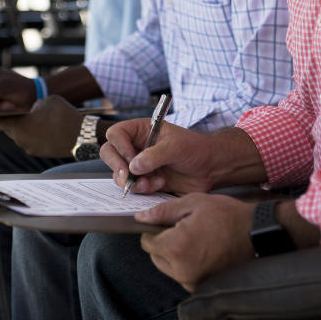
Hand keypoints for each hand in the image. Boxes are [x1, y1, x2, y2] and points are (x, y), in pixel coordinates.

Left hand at [0, 96, 81, 156]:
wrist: (81, 135)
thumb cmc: (63, 116)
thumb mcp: (46, 101)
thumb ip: (32, 105)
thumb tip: (30, 112)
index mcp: (19, 125)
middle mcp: (21, 139)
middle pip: (11, 128)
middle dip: (15, 120)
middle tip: (25, 113)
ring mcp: (31, 147)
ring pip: (23, 134)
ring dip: (28, 127)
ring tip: (45, 120)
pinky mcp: (40, 152)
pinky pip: (33, 141)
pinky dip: (37, 134)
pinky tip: (49, 128)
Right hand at [100, 120, 216, 194]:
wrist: (210, 168)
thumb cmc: (195, 149)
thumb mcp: (176, 147)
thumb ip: (154, 155)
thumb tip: (134, 166)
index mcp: (141, 130)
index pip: (116, 134)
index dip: (120, 147)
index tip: (131, 159)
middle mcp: (136, 146)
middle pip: (110, 153)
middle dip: (117, 167)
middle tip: (128, 177)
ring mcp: (139, 165)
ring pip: (119, 174)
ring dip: (133, 181)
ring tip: (153, 181)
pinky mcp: (145, 181)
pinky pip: (133, 187)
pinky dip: (143, 189)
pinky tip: (159, 184)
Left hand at [137, 193, 255, 291]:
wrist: (255, 233)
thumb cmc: (226, 215)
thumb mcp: (193, 203)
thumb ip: (163, 212)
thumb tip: (140, 218)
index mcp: (176, 247)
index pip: (147, 243)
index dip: (153, 230)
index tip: (165, 223)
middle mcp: (181, 269)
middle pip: (156, 256)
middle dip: (164, 242)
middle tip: (183, 229)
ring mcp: (192, 280)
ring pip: (168, 266)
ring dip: (174, 254)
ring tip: (194, 238)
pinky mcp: (201, 285)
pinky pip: (182, 273)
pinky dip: (186, 263)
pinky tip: (201, 248)